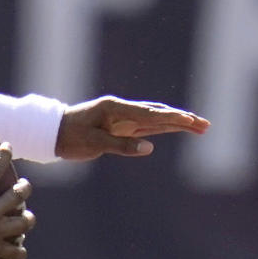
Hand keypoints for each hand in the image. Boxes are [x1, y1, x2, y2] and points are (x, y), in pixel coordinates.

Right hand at [0, 145, 33, 258]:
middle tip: (23, 186)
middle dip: (24, 188)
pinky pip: (15, 252)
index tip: (8, 147)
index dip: (4, 154)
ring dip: (27, 219)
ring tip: (27, 217)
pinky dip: (18, 251)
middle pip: (19, 194)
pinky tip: (19, 251)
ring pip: (23, 223)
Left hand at [56, 97, 209, 160]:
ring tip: (198, 126)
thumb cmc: (69, 137)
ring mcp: (123, 118)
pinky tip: (176, 128)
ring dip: (177, 123)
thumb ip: (121, 146)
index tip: (190, 122)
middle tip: (205, 125)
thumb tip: (149, 148)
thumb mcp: (93, 144)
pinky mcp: (120, 127)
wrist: (52, 132)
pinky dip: (163, 127)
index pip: (150, 115)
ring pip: (155, 119)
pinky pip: (146, 127)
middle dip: (183, 119)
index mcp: (115, 109)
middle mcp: (122, 111)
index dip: (172, 119)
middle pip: (159, 114)